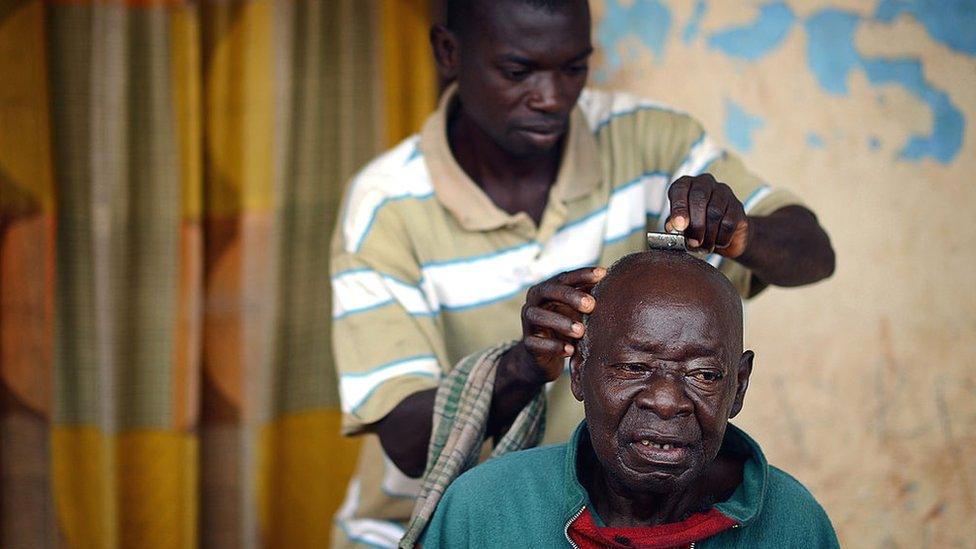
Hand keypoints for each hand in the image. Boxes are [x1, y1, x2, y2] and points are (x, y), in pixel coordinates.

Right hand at [510, 267, 605, 383]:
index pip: (564, 277)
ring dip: (560, 322)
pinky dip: (553, 346)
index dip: (582, 274)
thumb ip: (589, 299)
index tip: (603, 274)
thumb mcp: (577, 312)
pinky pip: (535, 343)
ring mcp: (528, 323)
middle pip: (548, 291)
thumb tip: (618, 284)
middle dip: (570, 296)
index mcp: (547, 289)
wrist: (543, 357)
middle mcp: (534, 302)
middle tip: (591, 305)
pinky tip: (570, 351)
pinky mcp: (527, 344)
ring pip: (537, 316)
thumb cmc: (565, 328)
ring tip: (581, 331)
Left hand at [665, 174, 750, 257]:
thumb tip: (672, 226)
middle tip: (692, 242)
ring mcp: (724, 192)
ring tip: (703, 246)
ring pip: (715, 212)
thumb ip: (673, 225)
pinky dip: (720, 238)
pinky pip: (728, 223)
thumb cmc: (695, 228)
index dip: (679, 208)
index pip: (680, 189)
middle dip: (695, 224)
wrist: (723, 237)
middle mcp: (705, 183)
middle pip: (699, 198)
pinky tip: (716, 242)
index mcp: (686, 185)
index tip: (679, 226)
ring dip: (708, 234)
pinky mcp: (738, 206)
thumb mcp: (680, 227)